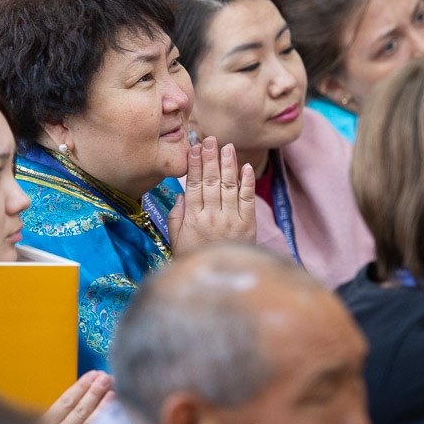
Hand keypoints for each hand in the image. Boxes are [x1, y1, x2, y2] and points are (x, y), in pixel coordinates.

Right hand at [42, 370, 113, 423]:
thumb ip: (56, 413)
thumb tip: (82, 392)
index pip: (65, 402)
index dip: (80, 387)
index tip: (93, 374)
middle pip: (79, 411)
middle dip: (94, 392)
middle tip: (107, 378)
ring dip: (102, 407)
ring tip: (113, 391)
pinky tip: (112, 415)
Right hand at [169, 137, 255, 254]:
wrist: (219, 284)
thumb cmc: (194, 259)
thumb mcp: (176, 241)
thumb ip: (176, 217)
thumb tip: (180, 194)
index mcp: (193, 219)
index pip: (193, 185)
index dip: (194, 165)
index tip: (194, 148)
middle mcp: (212, 217)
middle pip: (211, 181)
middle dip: (210, 158)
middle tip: (210, 139)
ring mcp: (231, 220)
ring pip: (229, 186)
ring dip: (228, 165)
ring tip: (227, 147)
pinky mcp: (248, 225)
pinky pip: (247, 200)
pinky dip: (247, 182)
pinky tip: (245, 167)